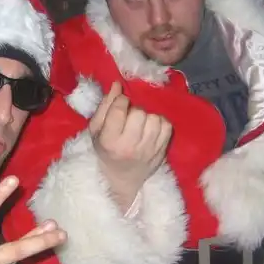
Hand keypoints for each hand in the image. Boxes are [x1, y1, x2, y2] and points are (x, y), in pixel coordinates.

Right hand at [88, 82, 171, 209]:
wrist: (120, 179)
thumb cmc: (105, 150)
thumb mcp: (96, 129)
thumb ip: (105, 105)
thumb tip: (117, 84)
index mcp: (110, 140)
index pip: (120, 107)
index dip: (121, 100)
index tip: (120, 105)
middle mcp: (130, 146)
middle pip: (139, 112)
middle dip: (134, 110)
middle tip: (130, 118)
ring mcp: (148, 150)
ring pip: (155, 118)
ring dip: (148, 117)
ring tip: (141, 124)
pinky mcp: (162, 152)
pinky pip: (167, 126)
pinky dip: (160, 124)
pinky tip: (151, 129)